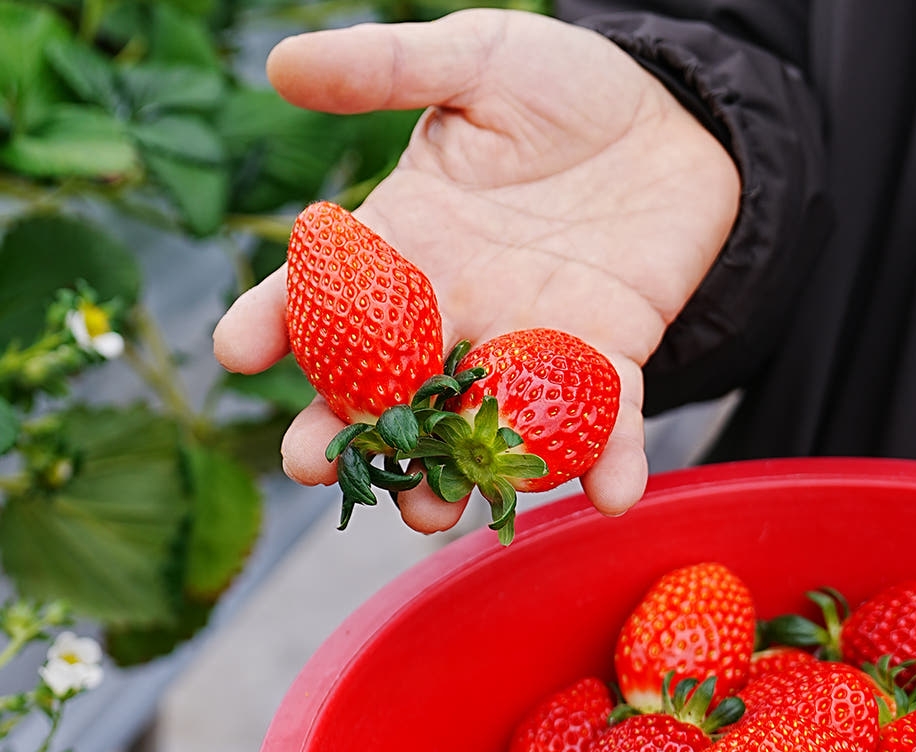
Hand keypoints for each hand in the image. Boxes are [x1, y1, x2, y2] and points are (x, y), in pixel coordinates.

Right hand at [213, 8, 739, 532]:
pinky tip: (612, 494)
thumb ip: (390, 69)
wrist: (670, 116)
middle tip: (312, 465)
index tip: (235, 350)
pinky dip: (613, 455)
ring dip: (454, 474)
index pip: (331, 291)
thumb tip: (281, 63)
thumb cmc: (564, 88)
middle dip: (349, 428)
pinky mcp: (613, 352)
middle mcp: (462, 308)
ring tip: (427, 516)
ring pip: (481, 420)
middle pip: (391, 384)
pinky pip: (611, 413)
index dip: (277, 317)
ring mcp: (534, 339)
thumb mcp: (476, 61)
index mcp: (415, 245)